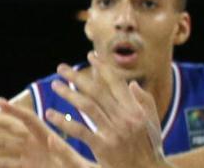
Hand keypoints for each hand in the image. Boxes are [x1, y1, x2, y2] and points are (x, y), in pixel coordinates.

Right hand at [0, 98, 92, 167]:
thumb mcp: (77, 164)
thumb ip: (65, 153)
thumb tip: (52, 140)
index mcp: (48, 136)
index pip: (28, 119)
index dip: (14, 109)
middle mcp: (35, 142)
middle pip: (9, 127)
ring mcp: (29, 155)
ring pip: (2, 146)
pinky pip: (5, 165)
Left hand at [47, 52, 167, 167]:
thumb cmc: (150, 148)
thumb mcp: (152, 124)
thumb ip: (145, 102)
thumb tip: (132, 83)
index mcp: (136, 111)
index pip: (116, 83)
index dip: (103, 68)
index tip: (90, 56)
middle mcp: (125, 119)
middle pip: (97, 92)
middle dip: (78, 77)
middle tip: (61, 68)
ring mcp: (114, 133)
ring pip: (87, 106)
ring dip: (69, 93)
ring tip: (55, 85)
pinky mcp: (103, 148)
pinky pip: (80, 131)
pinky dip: (64, 122)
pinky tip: (50, 114)